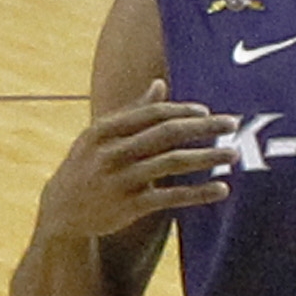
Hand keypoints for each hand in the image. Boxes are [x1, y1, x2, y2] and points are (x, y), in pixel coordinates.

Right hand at [33, 81, 235, 244]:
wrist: (62, 210)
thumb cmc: (87, 166)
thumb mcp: (100, 136)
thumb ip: (132, 111)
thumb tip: (160, 85)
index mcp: (104, 130)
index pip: (150, 114)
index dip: (181, 111)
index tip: (207, 112)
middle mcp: (112, 152)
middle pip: (166, 134)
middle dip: (202, 128)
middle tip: (232, 124)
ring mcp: (121, 179)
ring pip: (172, 163)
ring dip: (207, 157)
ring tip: (233, 154)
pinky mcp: (130, 206)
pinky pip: (172, 197)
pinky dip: (198, 193)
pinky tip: (222, 189)